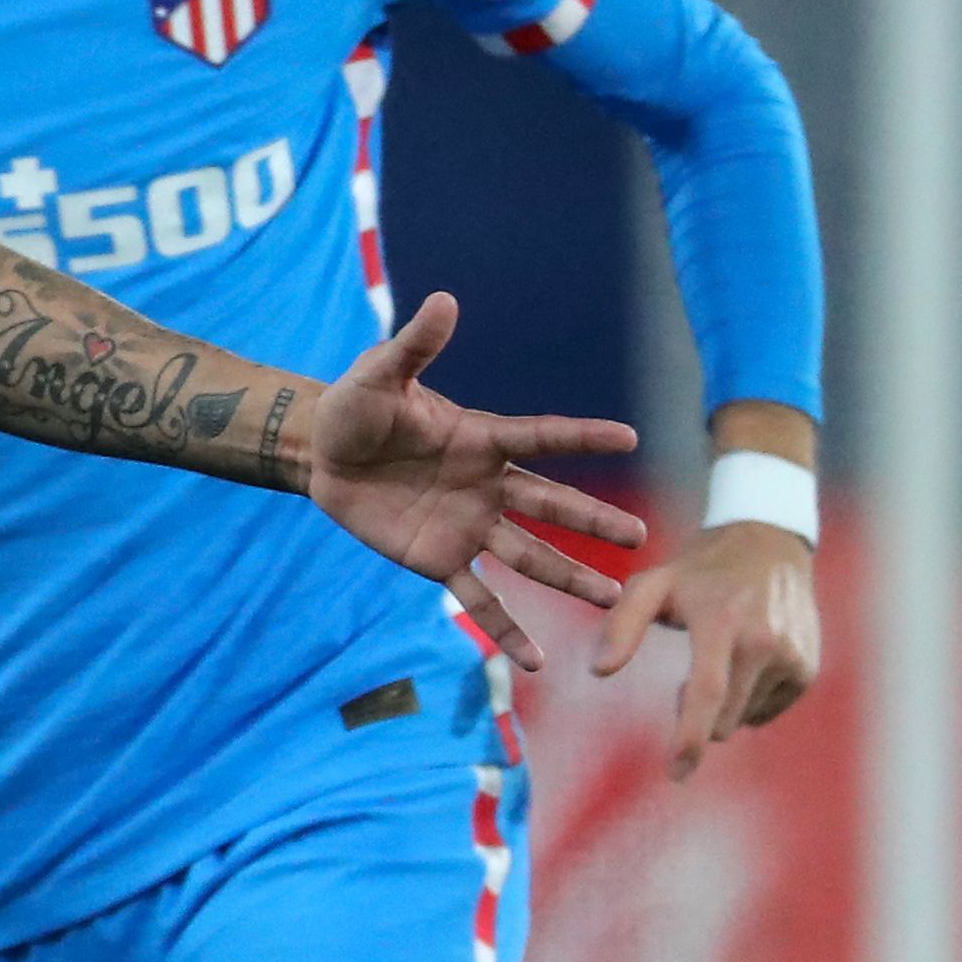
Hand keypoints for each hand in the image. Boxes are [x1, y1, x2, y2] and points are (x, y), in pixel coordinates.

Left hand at [307, 291, 645, 668]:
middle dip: (591, 519)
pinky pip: (480, 599)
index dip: (582, 436)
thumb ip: (416, 345)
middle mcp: (486, 485)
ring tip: (613, 601)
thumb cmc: (356, 406)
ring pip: (529, 556)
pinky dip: (508, 629)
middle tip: (639, 537)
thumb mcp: (380, 375)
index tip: (631, 436)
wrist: (321, 452)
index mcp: (479, 438)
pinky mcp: (440, 560)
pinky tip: (539, 661)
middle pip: (548, 504)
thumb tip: (445, 300)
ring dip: (569, 578)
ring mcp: (468, 526)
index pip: (540, 436)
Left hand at [590, 517, 819, 779]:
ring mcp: (792, 658)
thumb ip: (621, 625)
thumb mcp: (651, 584)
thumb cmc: (698, 569)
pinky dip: (746, 699)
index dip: (689, 737)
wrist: (768, 546)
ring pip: (743, 718)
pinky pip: (765, 710)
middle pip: (722, 718)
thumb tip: (598, 671)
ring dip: (721, 706)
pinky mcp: (807, 670)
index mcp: (723, 622)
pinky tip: (743, 661)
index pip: (706, 693)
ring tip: (719, 656)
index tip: (675, 772)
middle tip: (681, 681)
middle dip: (695, 717)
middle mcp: (764, 643)